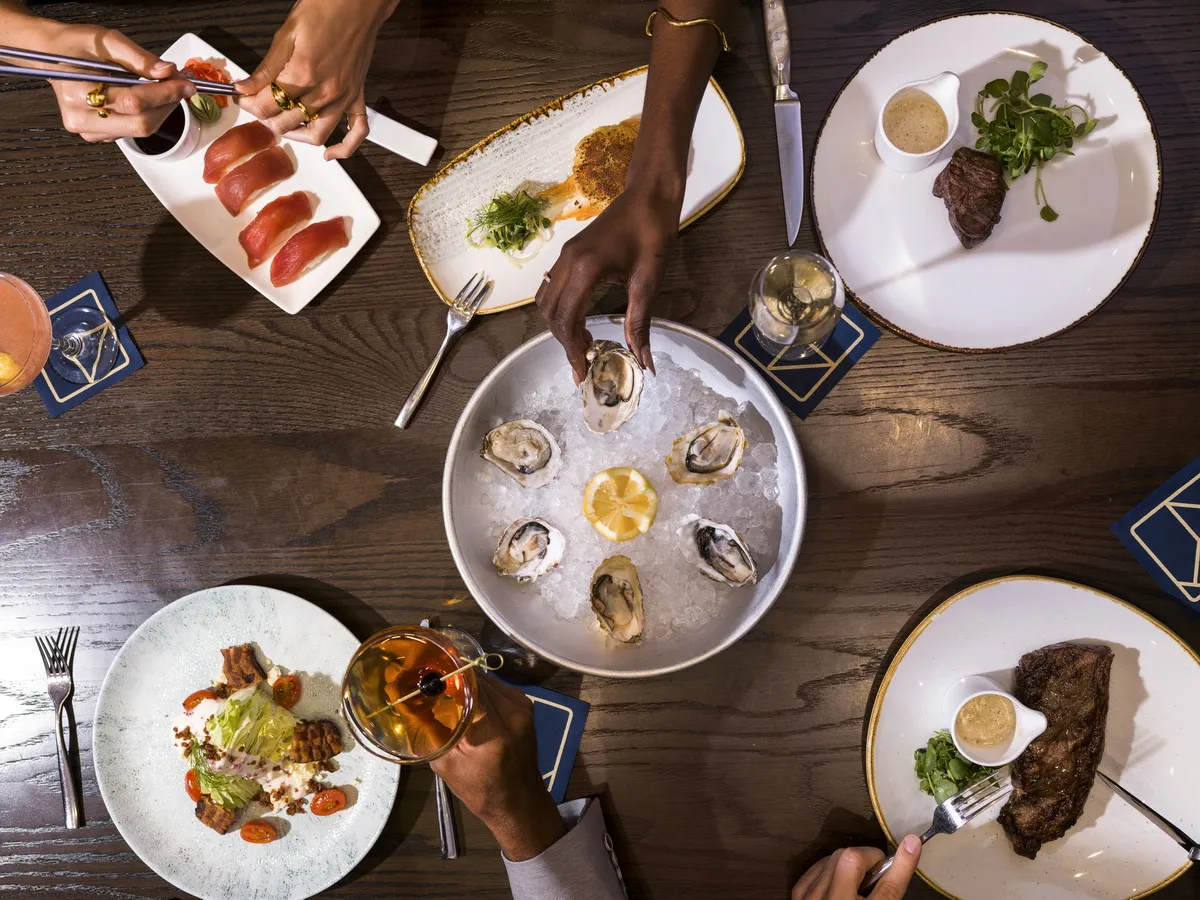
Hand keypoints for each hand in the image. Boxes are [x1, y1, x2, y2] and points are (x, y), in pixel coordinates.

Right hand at [33, 20, 193, 142]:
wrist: (52, 56)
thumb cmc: (76, 46)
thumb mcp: (106, 40)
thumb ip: (139, 58)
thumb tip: (167, 71)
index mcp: (78, 93)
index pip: (133, 103)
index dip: (164, 93)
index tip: (185, 83)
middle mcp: (82, 118)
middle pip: (141, 123)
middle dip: (168, 104)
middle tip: (183, 85)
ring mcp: (90, 131)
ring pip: (141, 130)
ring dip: (162, 110)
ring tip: (170, 88)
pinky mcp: (99, 135)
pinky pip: (133, 131)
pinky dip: (150, 114)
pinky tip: (154, 98)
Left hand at [234, 0, 396, 159]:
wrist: (356, 4)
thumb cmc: (323, 10)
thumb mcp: (286, 34)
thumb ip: (265, 67)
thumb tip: (244, 87)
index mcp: (302, 74)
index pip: (266, 104)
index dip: (248, 103)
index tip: (242, 97)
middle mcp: (324, 92)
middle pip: (286, 122)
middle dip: (265, 117)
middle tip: (256, 106)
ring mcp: (343, 97)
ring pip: (316, 134)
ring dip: (295, 135)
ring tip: (281, 125)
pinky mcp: (357, 97)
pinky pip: (356, 132)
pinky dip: (344, 148)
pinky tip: (329, 153)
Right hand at [429, 675, 565, 861]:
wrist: (521, 802)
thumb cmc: (482, 791)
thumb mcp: (446, 766)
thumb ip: (429, 733)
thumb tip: (408, 705)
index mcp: (494, 731)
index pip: (470, 686)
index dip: (447, 676)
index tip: (426, 675)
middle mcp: (513, 712)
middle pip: (479, 679)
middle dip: (455, 677)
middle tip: (432, 682)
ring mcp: (523, 706)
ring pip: (489, 680)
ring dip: (468, 682)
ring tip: (447, 690)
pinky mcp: (526, 705)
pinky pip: (498, 687)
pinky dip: (482, 690)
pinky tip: (468, 699)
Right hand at [535, 185, 679, 382]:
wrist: (649, 194)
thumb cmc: (653, 232)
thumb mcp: (649, 280)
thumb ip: (640, 323)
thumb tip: (644, 361)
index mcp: (585, 269)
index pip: (566, 320)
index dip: (571, 350)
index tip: (583, 372)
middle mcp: (567, 262)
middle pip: (550, 314)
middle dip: (564, 342)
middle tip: (586, 360)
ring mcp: (565, 256)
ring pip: (545, 301)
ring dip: (559, 325)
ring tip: (584, 342)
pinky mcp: (569, 253)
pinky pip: (552, 288)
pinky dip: (559, 309)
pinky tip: (580, 319)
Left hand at [791, 835, 921, 899]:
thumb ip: (889, 889)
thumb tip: (904, 861)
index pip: (888, 887)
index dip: (902, 863)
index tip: (913, 843)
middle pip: (851, 860)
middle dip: (867, 859)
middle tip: (877, 873)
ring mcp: (810, 898)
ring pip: (832, 859)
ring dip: (849, 862)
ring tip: (858, 880)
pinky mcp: (798, 896)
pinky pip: (817, 868)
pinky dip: (830, 868)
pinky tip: (838, 880)